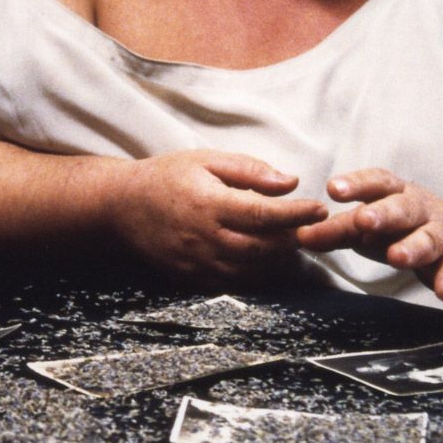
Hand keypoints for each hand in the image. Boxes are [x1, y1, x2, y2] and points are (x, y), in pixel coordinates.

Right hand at [109, 149, 327, 283]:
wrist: (122, 206)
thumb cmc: (167, 176)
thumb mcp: (207, 160)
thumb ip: (250, 170)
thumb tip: (290, 182)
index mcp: (210, 204)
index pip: (264, 214)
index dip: (296, 214)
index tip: (319, 208)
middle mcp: (205, 238)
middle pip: (262, 247)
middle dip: (293, 239)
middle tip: (312, 228)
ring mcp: (197, 262)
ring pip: (251, 269)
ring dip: (278, 259)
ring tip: (292, 242)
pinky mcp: (191, 277)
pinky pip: (232, 282)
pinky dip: (255, 273)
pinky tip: (266, 259)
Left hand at [296, 168, 442, 301]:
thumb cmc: (407, 228)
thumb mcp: (373, 225)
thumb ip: (339, 229)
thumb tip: (300, 235)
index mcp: (396, 194)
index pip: (377, 183)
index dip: (356, 184)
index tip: (333, 189)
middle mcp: (421, 209)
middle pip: (402, 209)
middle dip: (383, 214)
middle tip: (363, 221)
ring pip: (428, 239)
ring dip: (413, 247)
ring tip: (397, 258)